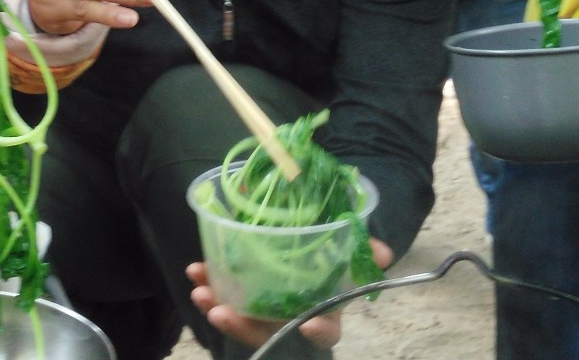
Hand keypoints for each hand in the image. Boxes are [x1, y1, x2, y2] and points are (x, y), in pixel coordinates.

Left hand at [186, 239, 393, 348]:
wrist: (311, 244)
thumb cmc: (331, 258)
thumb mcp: (349, 254)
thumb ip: (366, 253)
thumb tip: (383, 253)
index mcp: (322, 311)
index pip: (325, 333)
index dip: (317, 331)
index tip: (307, 324)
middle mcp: (291, 319)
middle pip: (268, 332)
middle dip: (242, 327)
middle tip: (221, 313)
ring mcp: (266, 311)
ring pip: (240, 318)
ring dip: (217, 307)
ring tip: (199, 291)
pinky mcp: (246, 295)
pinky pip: (225, 297)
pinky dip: (209, 286)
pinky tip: (195, 271)